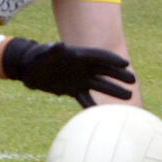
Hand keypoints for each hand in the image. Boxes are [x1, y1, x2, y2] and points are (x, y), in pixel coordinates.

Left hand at [0, 39, 134, 104]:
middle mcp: (82, 67)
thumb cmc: (36, 56)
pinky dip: (93, 106)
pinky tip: (103, 115)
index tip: (125, 64)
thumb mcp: (44, 53)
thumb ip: (52, 50)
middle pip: (105, 71)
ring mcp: (79, 79)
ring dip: (113, 91)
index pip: (99, 56)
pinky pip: (86, 99)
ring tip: (128, 97)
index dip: (112, 59)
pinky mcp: (73, 90)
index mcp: (78, 55)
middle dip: (119, 75)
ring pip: (100, 86)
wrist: (28, 68)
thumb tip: (59, 46)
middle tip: (133, 81)